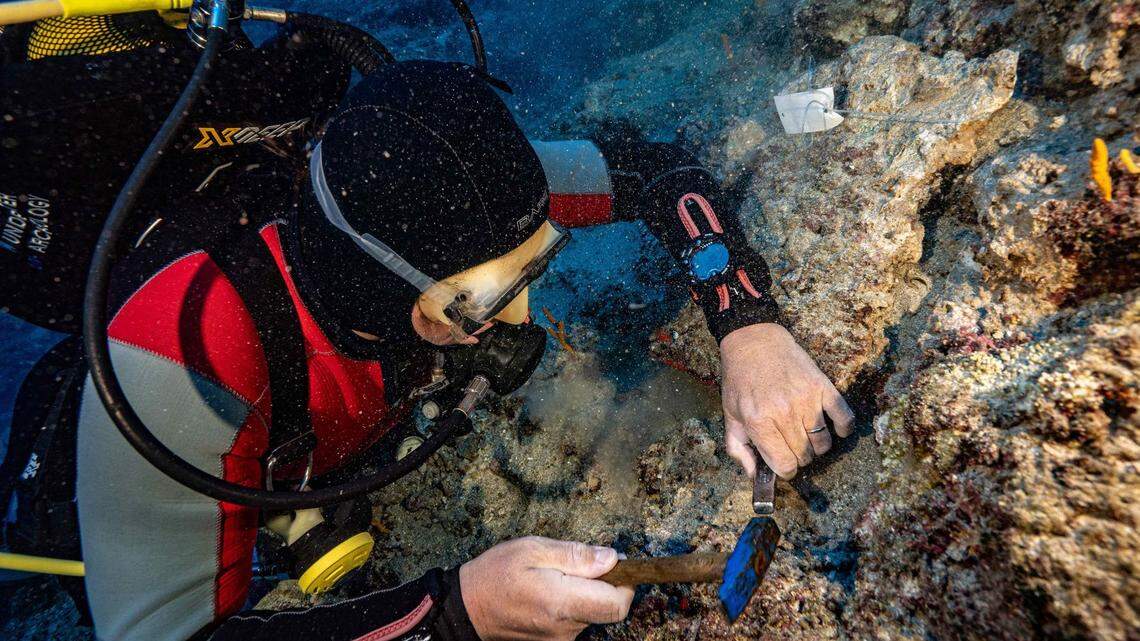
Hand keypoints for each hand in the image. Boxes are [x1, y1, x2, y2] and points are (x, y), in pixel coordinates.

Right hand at [459, 537, 633, 640]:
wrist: (467, 608)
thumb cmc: (496, 574)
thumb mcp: (532, 550)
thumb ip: (575, 555)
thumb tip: (611, 558)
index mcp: (562, 603)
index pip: (616, 604)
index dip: (625, 583)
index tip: (616, 564)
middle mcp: (565, 628)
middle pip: (607, 609)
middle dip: (604, 584)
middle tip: (579, 563)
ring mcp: (560, 639)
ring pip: (591, 613)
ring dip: (585, 593)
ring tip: (555, 575)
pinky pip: (576, 620)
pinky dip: (572, 603)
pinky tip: (550, 590)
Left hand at [719, 323, 854, 479]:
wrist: (754, 342)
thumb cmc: (740, 380)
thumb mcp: (730, 415)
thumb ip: (739, 449)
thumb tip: (753, 477)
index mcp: (759, 422)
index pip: (784, 465)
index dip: (785, 470)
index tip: (784, 464)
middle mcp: (784, 413)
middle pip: (805, 456)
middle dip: (799, 458)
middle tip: (792, 446)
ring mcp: (806, 400)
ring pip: (823, 444)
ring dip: (817, 446)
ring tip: (807, 435)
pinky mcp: (823, 387)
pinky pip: (844, 418)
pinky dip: (843, 429)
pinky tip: (835, 429)